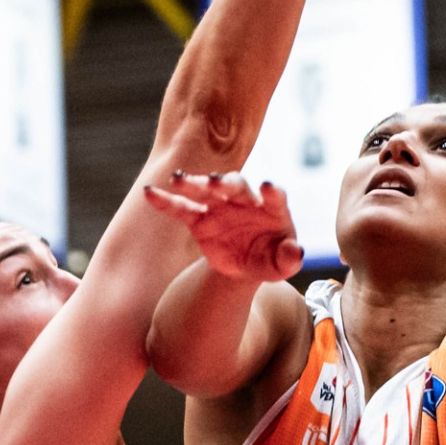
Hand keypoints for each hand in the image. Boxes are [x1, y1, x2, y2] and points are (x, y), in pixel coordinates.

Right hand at [144, 173, 302, 282]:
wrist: (245, 264)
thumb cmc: (269, 260)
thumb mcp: (281, 265)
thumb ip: (289, 259)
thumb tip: (295, 252)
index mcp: (272, 208)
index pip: (275, 195)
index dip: (272, 192)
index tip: (267, 187)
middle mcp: (245, 200)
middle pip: (236, 186)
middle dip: (226, 183)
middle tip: (217, 182)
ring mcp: (220, 206)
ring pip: (206, 191)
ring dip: (194, 183)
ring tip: (177, 179)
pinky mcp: (199, 218)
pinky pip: (181, 207)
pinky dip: (165, 200)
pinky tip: (150, 193)